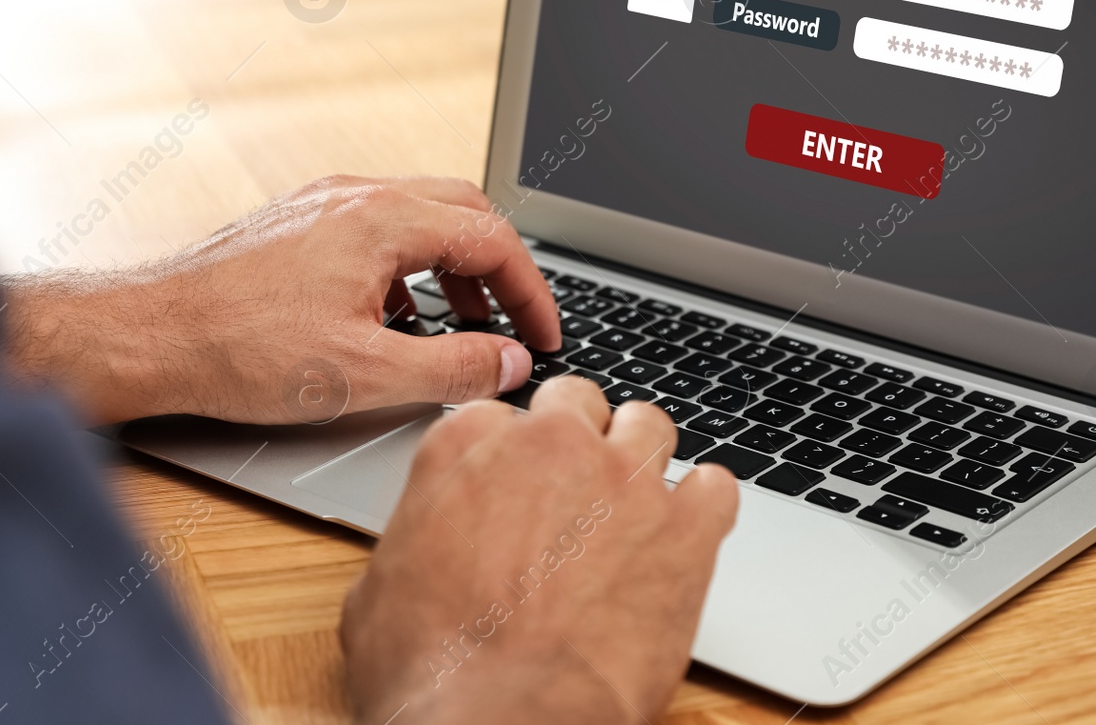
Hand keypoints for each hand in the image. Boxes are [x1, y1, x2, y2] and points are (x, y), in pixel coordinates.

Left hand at [0, 175, 560, 424]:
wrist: (150, 335)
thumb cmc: (242, 351)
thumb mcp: (364, 375)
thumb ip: (452, 368)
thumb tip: (510, 364)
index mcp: (382, 220)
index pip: (493, 237)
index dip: (533, 291)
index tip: (544, 336)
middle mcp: (355, 195)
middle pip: (464, 210)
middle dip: (501, 268)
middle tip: (516, 323)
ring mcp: (323, 203)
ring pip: (419, 216)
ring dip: (455, 267)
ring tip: (463, 325)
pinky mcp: (298, 222)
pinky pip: (377, 229)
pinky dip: (409, 267)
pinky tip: (394, 319)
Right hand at [341, 377, 739, 724]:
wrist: (497, 721)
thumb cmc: (429, 672)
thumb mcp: (379, 591)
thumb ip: (414, 540)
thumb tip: (424, 556)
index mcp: (467, 447)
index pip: (500, 415)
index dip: (511, 455)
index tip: (516, 486)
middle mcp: (548, 445)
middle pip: (577, 402)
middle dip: (577, 439)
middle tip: (574, 493)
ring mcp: (623, 479)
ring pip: (649, 427)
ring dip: (641, 461)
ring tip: (634, 510)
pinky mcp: (685, 529)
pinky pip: (716, 487)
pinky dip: (705, 508)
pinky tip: (686, 539)